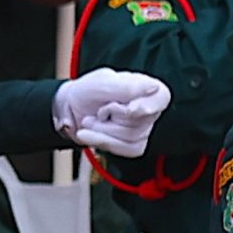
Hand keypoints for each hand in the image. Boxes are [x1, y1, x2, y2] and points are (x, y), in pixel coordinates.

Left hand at [51, 69, 168, 155]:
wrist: (70, 110)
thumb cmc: (87, 92)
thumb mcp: (102, 83)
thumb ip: (127, 87)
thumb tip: (154, 87)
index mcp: (144, 87)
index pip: (162, 97)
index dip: (148, 106)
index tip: (130, 110)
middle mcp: (147, 108)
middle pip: (138, 121)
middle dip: (110, 117)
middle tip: (98, 109)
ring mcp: (142, 129)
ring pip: (130, 138)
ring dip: (102, 130)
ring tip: (93, 119)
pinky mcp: (134, 145)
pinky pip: (125, 150)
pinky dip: (102, 141)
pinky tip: (93, 133)